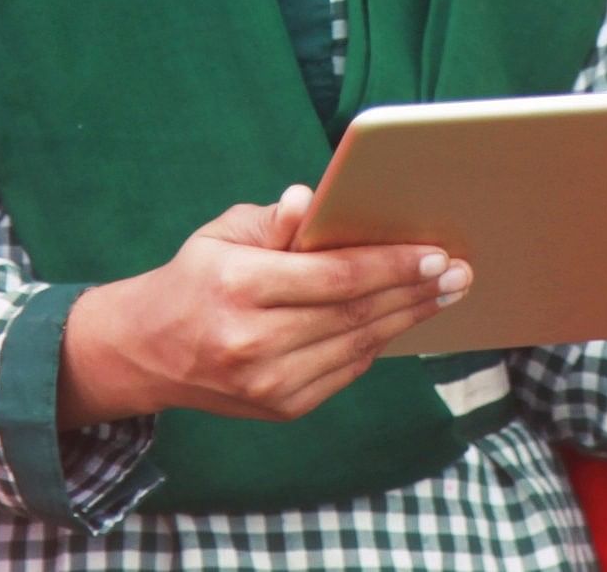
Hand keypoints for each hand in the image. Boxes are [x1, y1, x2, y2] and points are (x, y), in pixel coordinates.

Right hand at [58, 186, 469, 425]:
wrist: (148, 352)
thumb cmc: (195, 278)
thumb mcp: (224, 233)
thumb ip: (276, 222)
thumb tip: (314, 199)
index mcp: (238, 286)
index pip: (334, 276)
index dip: (391, 265)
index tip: (434, 253)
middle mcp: (253, 340)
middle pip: (355, 314)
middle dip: (413, 291)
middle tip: (458, 273)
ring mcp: (267, 382)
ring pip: (357, 346)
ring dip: (407, 319)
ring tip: (443, 295)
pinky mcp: (280, 407)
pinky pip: (345, 371)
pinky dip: (378, 344)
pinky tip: (402, 320)